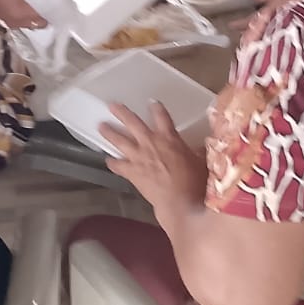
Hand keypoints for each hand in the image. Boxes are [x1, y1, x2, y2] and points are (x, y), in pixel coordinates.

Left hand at [102, 103, 206, 217]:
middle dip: (122, 112)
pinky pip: (119, 166)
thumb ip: (198, 151)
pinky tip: (108, 160)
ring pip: (120, 140)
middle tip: (112, 105)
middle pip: (133, 122)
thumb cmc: (194, 182)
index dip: (156, 107)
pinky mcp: (132, 172)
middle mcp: (151, 143)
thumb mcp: (201, 161)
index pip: (162, 116)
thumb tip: (203, 147)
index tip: (151, 102)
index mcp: (169, 138)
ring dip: (110, 133)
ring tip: (101, 126)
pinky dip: (113, 163)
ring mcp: (139, 157)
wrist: (180, 203)